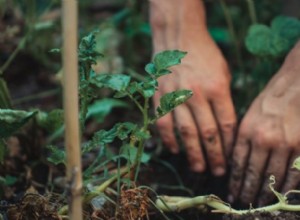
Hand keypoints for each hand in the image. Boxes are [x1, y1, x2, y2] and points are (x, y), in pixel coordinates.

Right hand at [150, 0, 235, 174]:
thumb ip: (224, 99)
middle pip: (208, 133)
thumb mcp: (223, 73)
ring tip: (199, 168)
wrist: (178, 39)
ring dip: (193, 154)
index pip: (226, 124)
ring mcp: (176, 96)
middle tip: (217, 172)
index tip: (230, 158)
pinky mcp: (160, 97)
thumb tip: (224, 128)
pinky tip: (175, 151)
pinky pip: (164, 124)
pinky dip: (169, 140)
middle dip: (214, 156)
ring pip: (186, 133)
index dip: (229, 145)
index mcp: (217, 88)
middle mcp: (197, 94)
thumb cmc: (205, 56)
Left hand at [229, 41, 299, 205]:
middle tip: (243, 204)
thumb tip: (238, 161)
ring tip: (260, 204)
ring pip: (273, 177)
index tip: (232, 192)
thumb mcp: (249, 115)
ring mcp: (285, 144)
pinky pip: (295, 173)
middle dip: (247, 192)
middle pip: (253, 174)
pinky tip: (282, 195)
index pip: (237, 163)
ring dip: (266, 194)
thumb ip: (243, 138)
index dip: (235, 181)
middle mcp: (263, 140)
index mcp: (247, 131)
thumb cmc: (271, 99)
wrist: (296, 84)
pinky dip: (288, 187)